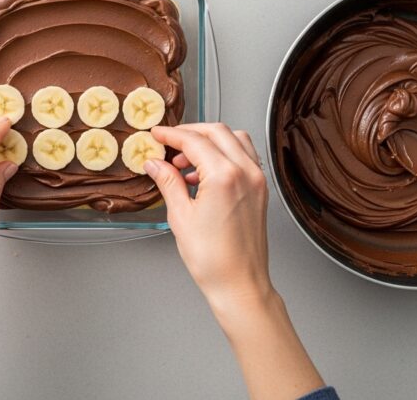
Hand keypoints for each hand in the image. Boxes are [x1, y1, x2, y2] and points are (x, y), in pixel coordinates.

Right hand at [145, 123, 270, 306]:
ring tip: (185, 160)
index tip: (157, 135)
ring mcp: (257, 180)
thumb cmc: (213, 259)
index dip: (172, 135)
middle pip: (217, 132)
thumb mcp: (180, 217)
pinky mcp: (260, 190)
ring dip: (209, 141)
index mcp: (224, 176)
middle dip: (190, 133)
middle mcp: (246, 172)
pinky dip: (224, 154)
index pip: (195, 141)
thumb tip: (156, 164)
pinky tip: (203, 173)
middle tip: (169, 143)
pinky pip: (243, 157)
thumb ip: (168, 182)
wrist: (239, 284)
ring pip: (234, 139)